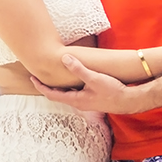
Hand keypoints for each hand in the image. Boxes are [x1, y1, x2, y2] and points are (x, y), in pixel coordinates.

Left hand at [31, 56, 146, 114]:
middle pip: (57, 95)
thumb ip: (79, 68)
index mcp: (75, 99)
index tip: (32, 78)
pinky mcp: (92, 99)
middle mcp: (78, 102)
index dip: (40, 86)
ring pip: (67, 94)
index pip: (51, 94)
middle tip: (39, 75)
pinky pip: (75, 92)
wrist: (129, 101)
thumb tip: (64, 58)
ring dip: (58, 86)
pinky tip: (72, 78)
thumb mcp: (94, 78)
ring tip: (52, 76)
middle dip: (47, 86)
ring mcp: (85, 102)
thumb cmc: (112, 91)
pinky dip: (69, 86)